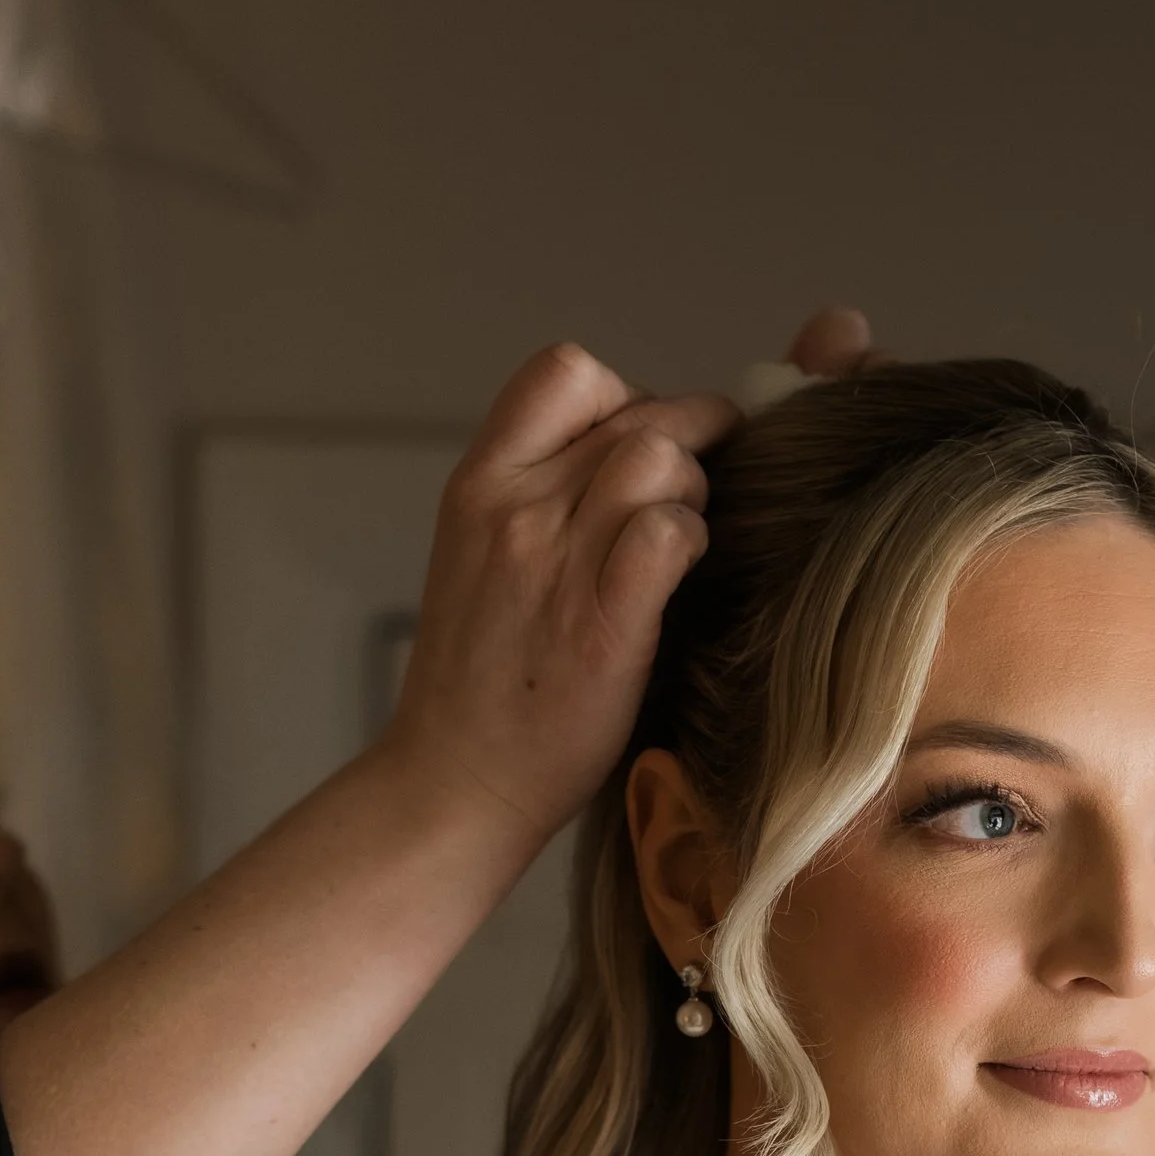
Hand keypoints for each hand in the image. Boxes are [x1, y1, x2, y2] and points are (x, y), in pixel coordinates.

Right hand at [383, 307, 878, 855]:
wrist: (453, 783)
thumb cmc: (482, 684)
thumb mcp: (482, 559)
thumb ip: (539, 499)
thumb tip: (628, 459)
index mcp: (481, 483)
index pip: (566, 372)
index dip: (628, 395)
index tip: (646, 447)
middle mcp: (514, 508)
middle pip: (636, 412)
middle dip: (692, 442)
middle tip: (701, 497)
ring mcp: (555, 562)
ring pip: (660, 457)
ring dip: (696, 491)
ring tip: (690, 540)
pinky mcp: (603, 623)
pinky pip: (669, 533)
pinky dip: (693, 542)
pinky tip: (684, 580)